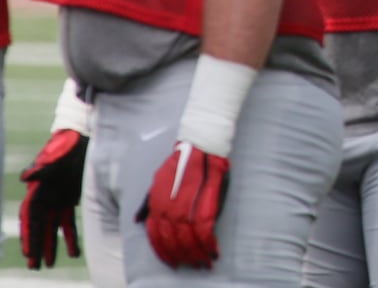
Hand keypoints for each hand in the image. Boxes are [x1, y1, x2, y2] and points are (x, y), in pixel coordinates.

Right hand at [19, 130, 86, 268]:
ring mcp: (57, 202)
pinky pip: (69, 223)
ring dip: (51, 246)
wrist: (82, 142)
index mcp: (36, 192)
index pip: (30, 219)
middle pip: (39, 228)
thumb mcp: (54, 159)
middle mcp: (44, 200)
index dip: (29, 235)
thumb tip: (24, 177)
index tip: (29, 252)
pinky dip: (71, 237)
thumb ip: (40, 170)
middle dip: (37, 246)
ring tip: (50, 265)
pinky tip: (74, 253)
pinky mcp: (70, 201)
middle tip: (35, 266)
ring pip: (52, 229)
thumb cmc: (64, 149)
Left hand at [135, 141, 230, 268]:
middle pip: (171, 239)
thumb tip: (137, 220)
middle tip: (190, 265)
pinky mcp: (206, 199)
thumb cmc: (182, 158)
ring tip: (203, 262)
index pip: (155, 233)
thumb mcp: (159, 178)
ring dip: (195, 253)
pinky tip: (213, 250)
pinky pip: (205, 228)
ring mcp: (187, 202)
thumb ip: (149, 201)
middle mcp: (168, 204)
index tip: (171, 262)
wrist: (202, 140)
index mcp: (156, 200)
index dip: (162, 250)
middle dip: (180, 255)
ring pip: (187, 237)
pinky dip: (208, 242)